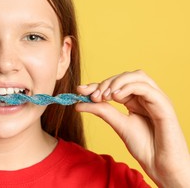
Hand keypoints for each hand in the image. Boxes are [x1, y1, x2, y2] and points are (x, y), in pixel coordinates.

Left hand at [76, 70, 189, 186]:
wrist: (161, 165)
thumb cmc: (145, 146)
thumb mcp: (118, 125)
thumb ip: (102, 111)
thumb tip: (79, 104)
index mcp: (136, 100)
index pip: (116, 84)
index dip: (97, 84)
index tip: (80, 89)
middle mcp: (146, 96)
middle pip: (126, 76)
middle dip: (106, 83)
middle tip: (94, 96)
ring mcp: (156, 98)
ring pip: (137, 76)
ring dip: (117, 82)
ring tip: (105, 96)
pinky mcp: (164, 105)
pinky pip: (146, 88)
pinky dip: (129, 87)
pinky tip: (117, 96)